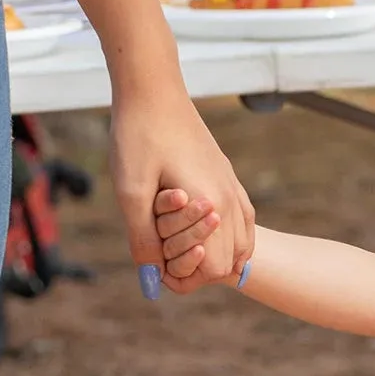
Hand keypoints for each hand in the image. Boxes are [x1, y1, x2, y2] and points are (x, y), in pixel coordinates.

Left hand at [109, 78, 253, 295]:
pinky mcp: (229, 177)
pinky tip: (203, 231)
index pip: (214, 269)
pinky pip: (243, 221)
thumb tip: (151, 283)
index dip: (185, 277)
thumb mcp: (131, 193)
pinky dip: (227, 236)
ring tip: (179, 243)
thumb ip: (145, 240)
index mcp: (210, 205)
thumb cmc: (138, 139)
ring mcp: (233, 188)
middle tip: (163, 253)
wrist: (154, 92)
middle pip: (230, 261)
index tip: (155, 265)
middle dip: (198, 268)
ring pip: (241, 244)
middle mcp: (230, 200)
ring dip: (213, 252)